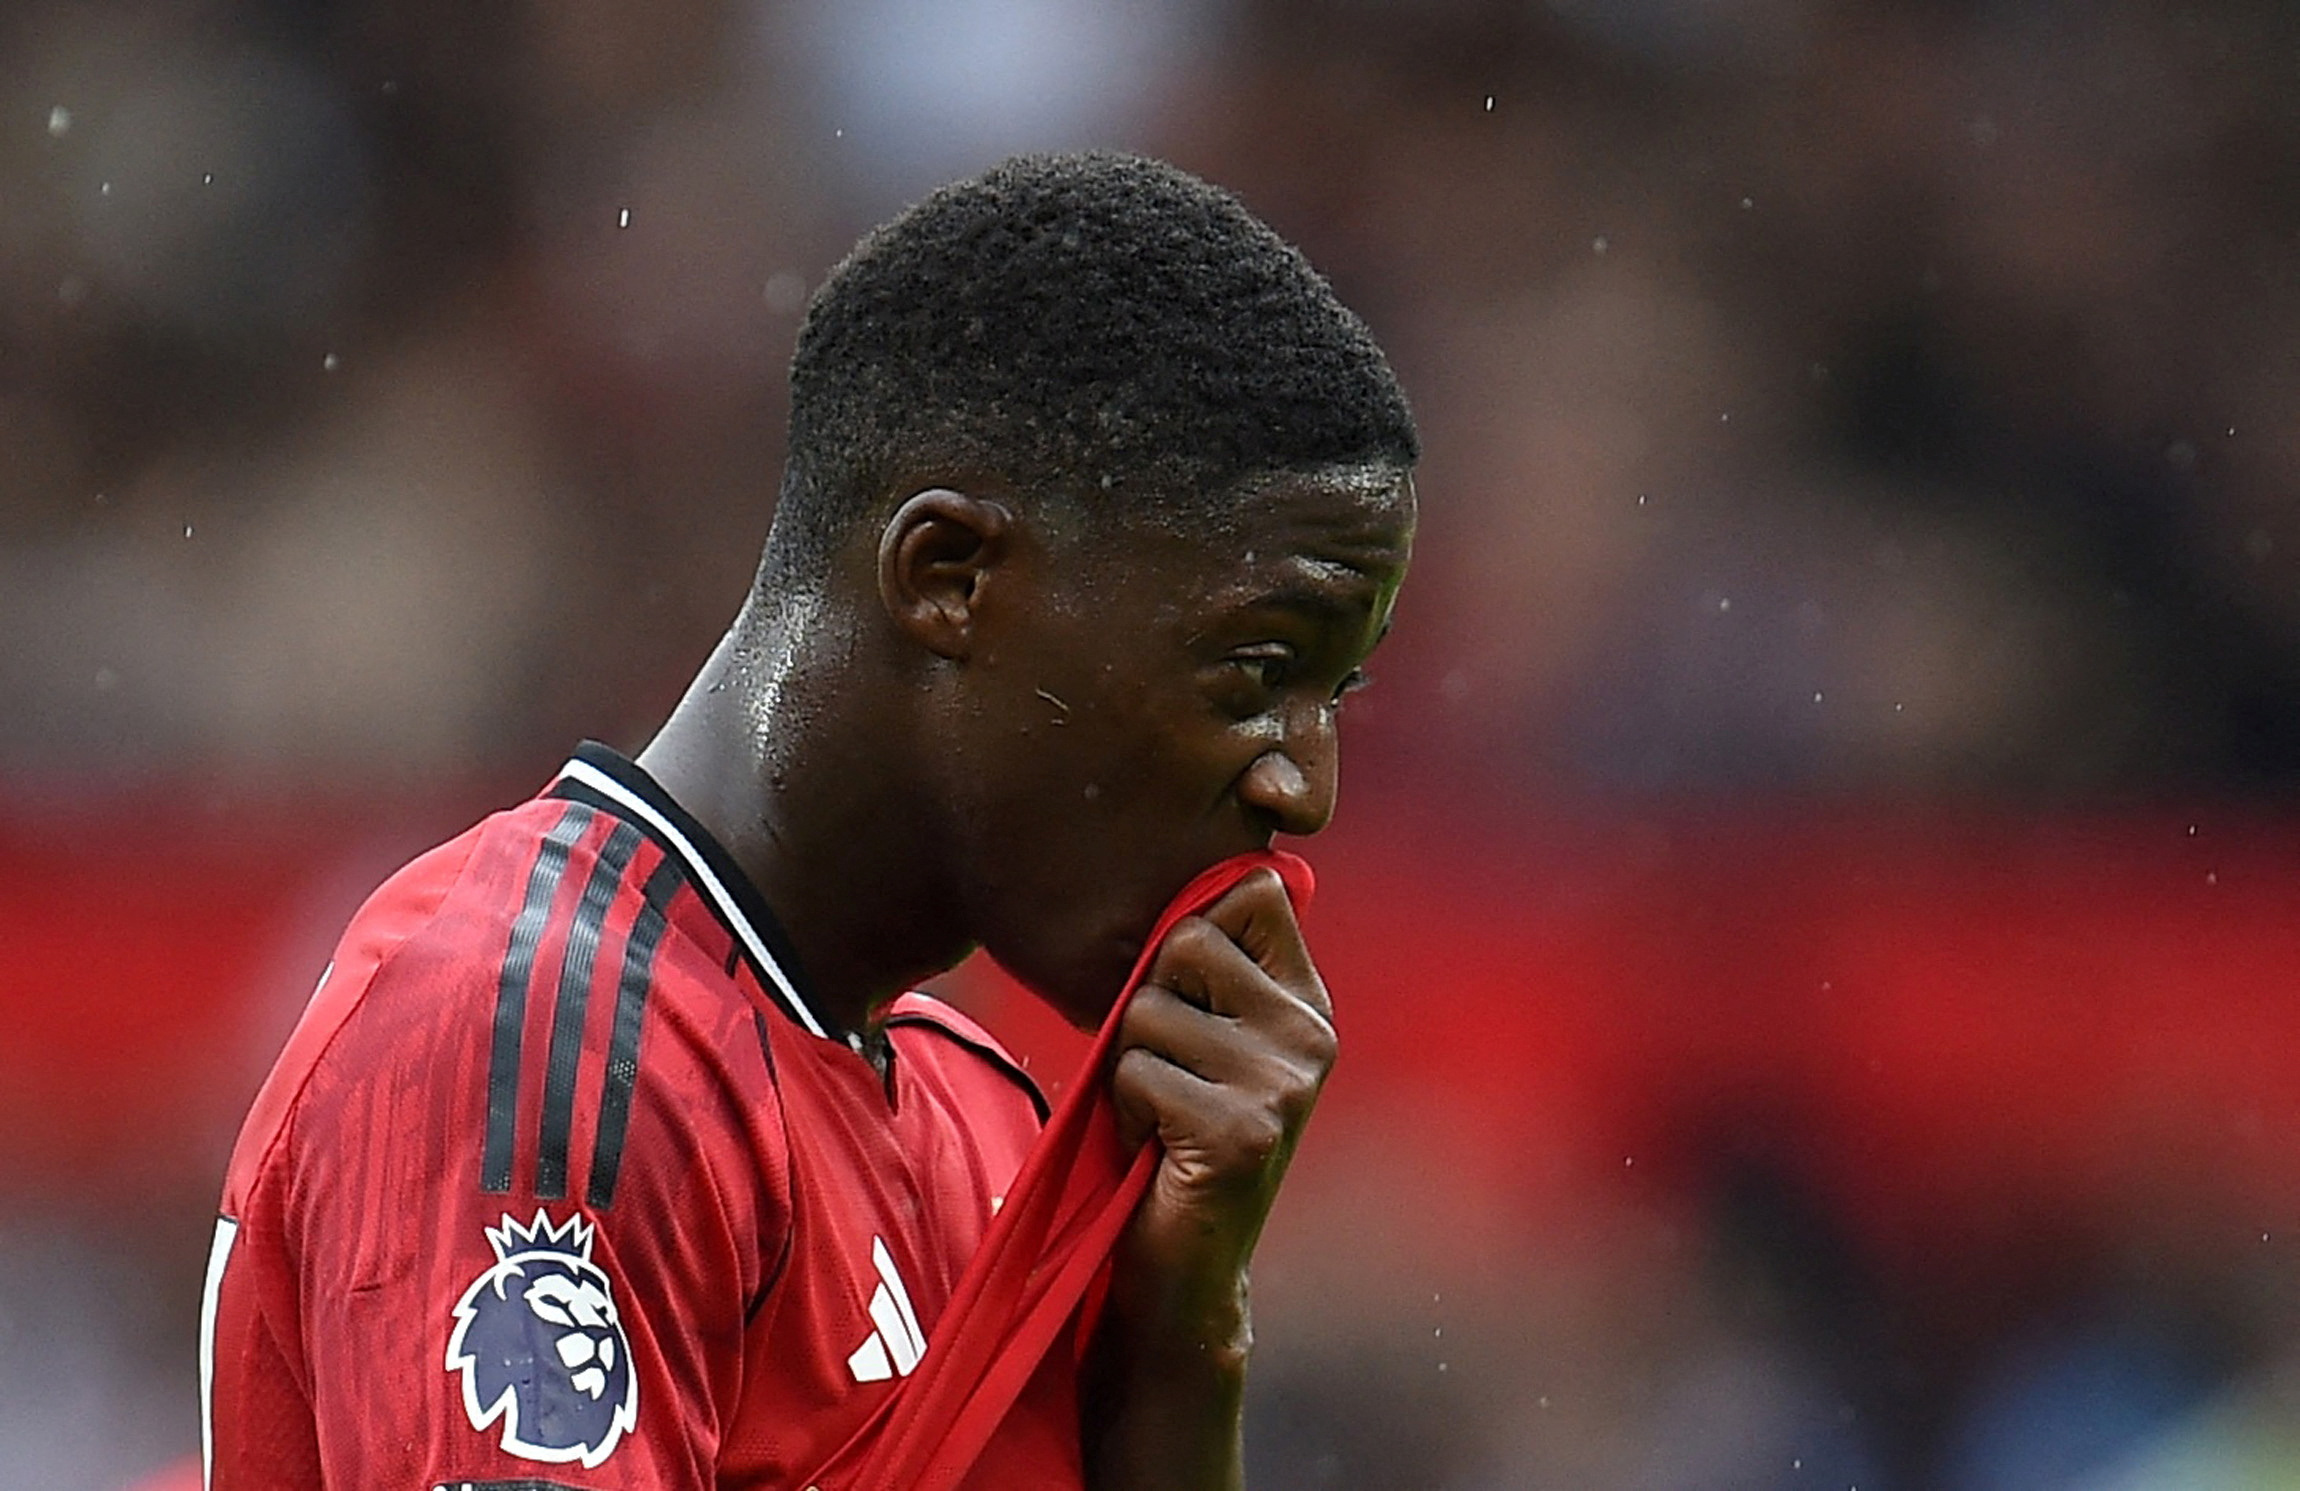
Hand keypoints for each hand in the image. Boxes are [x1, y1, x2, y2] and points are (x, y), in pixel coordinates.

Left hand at [1106, 866, 1337, 1352]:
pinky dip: (1124, 1111)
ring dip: (1129, 1066)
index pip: (1252, 892)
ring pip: (1147, 1009)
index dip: (1191, 935)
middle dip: (1148, 1004)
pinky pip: (1135, 1071)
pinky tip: (1157, 1148)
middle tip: (1168, 1072)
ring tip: (1161, 1115)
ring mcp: (1283, 1083)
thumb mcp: (1202, 1037)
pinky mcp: (1243, 1130)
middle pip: (1185, 942)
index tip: (1189, 1002)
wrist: (1181, 1265)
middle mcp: (1312, 1034)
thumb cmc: (1171, 1134)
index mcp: (1307, 1002)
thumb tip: (1232, 865)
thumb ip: (1210, 966)